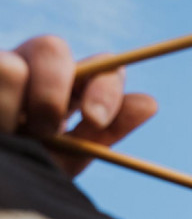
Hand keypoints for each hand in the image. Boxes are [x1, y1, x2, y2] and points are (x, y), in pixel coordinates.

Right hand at [0, 35, 156, 178]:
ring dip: (10, 110)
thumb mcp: (65, 158)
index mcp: (68, 88)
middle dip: (51, 92)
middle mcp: (30, 68)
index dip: (104, 87)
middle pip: (52, 48)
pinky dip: (0, 110)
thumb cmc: (27, 171)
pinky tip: (0, 133)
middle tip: (43, 130)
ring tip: (6, 135)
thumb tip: (150, 102)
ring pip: (11, 67)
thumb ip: (104, 132)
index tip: (97, 120)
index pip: (101, 67)